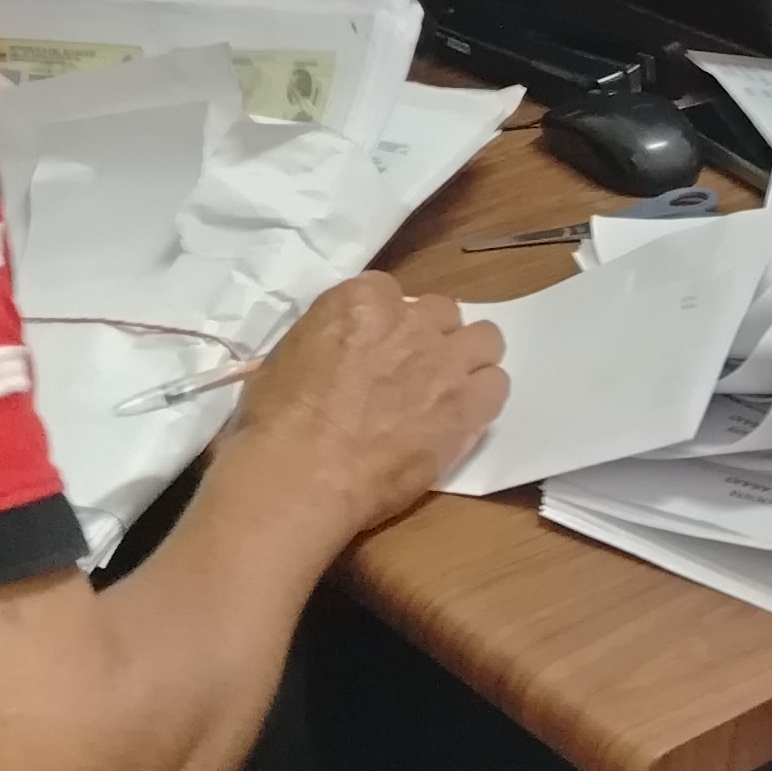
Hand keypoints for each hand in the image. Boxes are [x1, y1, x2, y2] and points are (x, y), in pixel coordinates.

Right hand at [227, 274, 508, 535]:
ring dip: (466, 360)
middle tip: (411, 372)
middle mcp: (411, 321)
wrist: (300, 477)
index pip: (390, 293)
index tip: (375, 349)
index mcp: (361, 301)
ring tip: (446, 391)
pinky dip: (482, 398)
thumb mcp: (286, 357)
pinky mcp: (467, 406)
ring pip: (484, 339)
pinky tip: (459, 418)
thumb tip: (337, 353)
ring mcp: (445, 361)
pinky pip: (497, 384)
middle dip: (430, 337)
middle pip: (442, 312)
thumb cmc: (275, 423)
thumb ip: (326, 340)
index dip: (385, 324)